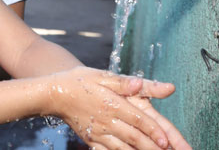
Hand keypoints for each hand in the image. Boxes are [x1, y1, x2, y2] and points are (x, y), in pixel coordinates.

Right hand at [48, 67, 180, 148]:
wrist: (53, 94)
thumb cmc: (79, 81)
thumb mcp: (101, 75)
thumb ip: (124, 82)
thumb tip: (141, 83)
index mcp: (111, 103)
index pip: (137, 119)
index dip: (153, 131)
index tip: (166, 141)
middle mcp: (106, 120)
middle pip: (134, 138)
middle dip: (152, 148)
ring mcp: (97, 132)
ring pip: (123, 148)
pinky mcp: (90, 139)